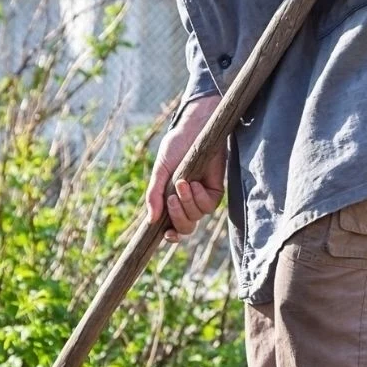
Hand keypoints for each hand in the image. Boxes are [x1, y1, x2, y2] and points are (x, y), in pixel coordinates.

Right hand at [146, 94, 225, 243]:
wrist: (194, 129)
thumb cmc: (176, 148)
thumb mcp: (160, 172)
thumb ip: (154, 195)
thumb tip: (151, 220)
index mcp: (171, 201)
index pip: (172, 228)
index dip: (171, 236)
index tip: (166, 234)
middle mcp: (187, 203)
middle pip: (185, 227)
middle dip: (177, 216)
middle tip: (171, 199)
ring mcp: (202, 198)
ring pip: (196, 217)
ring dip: (187, 203)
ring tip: (182, 182)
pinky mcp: (215, 191)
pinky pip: (208, 206)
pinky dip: (199, 196)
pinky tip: (194, 182)